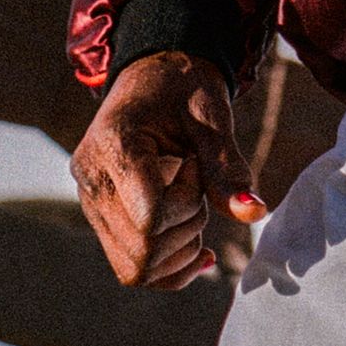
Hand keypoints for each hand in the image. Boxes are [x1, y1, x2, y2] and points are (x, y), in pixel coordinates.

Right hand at [74, 52, 254, 289]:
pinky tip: (197, 246)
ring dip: (178, 250)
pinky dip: (170, 269)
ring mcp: (91, 202)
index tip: (195, 163)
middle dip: (186, 230)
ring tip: (190, 205)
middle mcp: (91, 179)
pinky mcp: (101, 217)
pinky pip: (131, 270)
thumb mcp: (210, 115)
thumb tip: (254, 211)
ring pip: (134, 269)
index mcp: (113, 145)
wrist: (154, 75)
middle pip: (141, 251)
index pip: (149, 217)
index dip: (187, 203)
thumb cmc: (183, 86)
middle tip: (197, 186)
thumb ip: (227, 166)